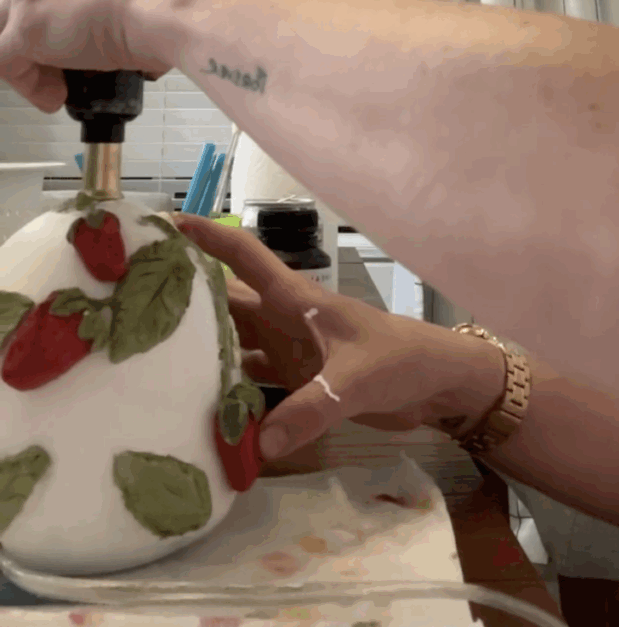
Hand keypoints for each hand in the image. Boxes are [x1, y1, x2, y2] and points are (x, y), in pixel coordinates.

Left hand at [0, 0, 232, 110]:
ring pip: (11, 27)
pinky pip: (5, 61)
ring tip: (66, 85)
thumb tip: (135, 27)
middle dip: (48, 35)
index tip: (84, 34)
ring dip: (36, 60)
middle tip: (75, 63)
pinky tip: (56, 97)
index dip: (67, 11)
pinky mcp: (26, 26)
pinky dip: (29, 84)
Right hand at [174, 214, 504, 462]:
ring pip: (234, 343)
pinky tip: (200, 410)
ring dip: (203, 351)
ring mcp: (288, 350)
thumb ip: (312, 409)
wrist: (436, 383)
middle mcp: (284, 319)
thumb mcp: (357, 379)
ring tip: (151, 362)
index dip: (207, 239)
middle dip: (186, 300)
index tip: (165, 225)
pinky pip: (251, 381)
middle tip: (131, 306)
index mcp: (297, 300)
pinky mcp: (297, 380)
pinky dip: (229, 393)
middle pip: (227, 304)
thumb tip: (259, 443)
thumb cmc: (401, 359)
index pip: (245, 259)